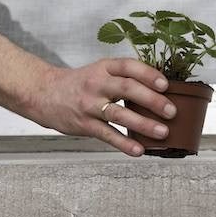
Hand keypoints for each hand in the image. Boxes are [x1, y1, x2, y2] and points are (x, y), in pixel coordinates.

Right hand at [26, 59, 176, 156]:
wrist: (44, 94)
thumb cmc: (80, 83)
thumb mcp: (100, 71)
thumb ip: (124, 77)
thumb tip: (160, 90)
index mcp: (104, 67)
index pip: (129, 66)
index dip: (148, 74)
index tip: (165, 84)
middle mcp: (97, 83)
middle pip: (127, 88)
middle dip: (152, 100)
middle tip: (171, 111)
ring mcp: (89, 104)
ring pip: (119, 113)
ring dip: (143, 124)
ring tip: (163, 132)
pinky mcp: (84, 124)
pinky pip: (107, 134)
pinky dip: (124, 143)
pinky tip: (138, 150)